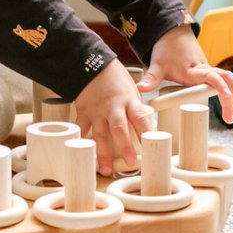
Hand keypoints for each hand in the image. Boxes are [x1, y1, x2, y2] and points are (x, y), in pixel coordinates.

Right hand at [72, 60, 150, 175]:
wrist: (91, 63)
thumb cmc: (114, 76)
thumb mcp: (131, 89)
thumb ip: (134, 108)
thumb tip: (141, 128)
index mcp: (129, 100)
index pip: (140, 118)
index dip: (146, 132)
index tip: (151, 146)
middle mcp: (114, 107)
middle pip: (120, 129)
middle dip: (125, 147)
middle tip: (131, 163)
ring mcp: (97, 110)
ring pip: (101, 133)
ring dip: (103, 153)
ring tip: (105, 169)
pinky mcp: (84, 111)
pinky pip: (81, 127)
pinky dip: (81, 139)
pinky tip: (81, 151)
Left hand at [133, 24, 232, 124]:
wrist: (172, 32)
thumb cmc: (166, 49)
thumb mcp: (156, 65)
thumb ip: (150, 79)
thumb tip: (140, 89)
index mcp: (192, 70)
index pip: (211, 77)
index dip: (220, 86)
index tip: (226, 96)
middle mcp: (204, 69)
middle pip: (226, 78)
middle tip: (232, 117)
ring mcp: (207, 69)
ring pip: (228, 78)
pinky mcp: (208, 70)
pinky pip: (223, 79)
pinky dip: (231, 89)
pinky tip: (232, 103)